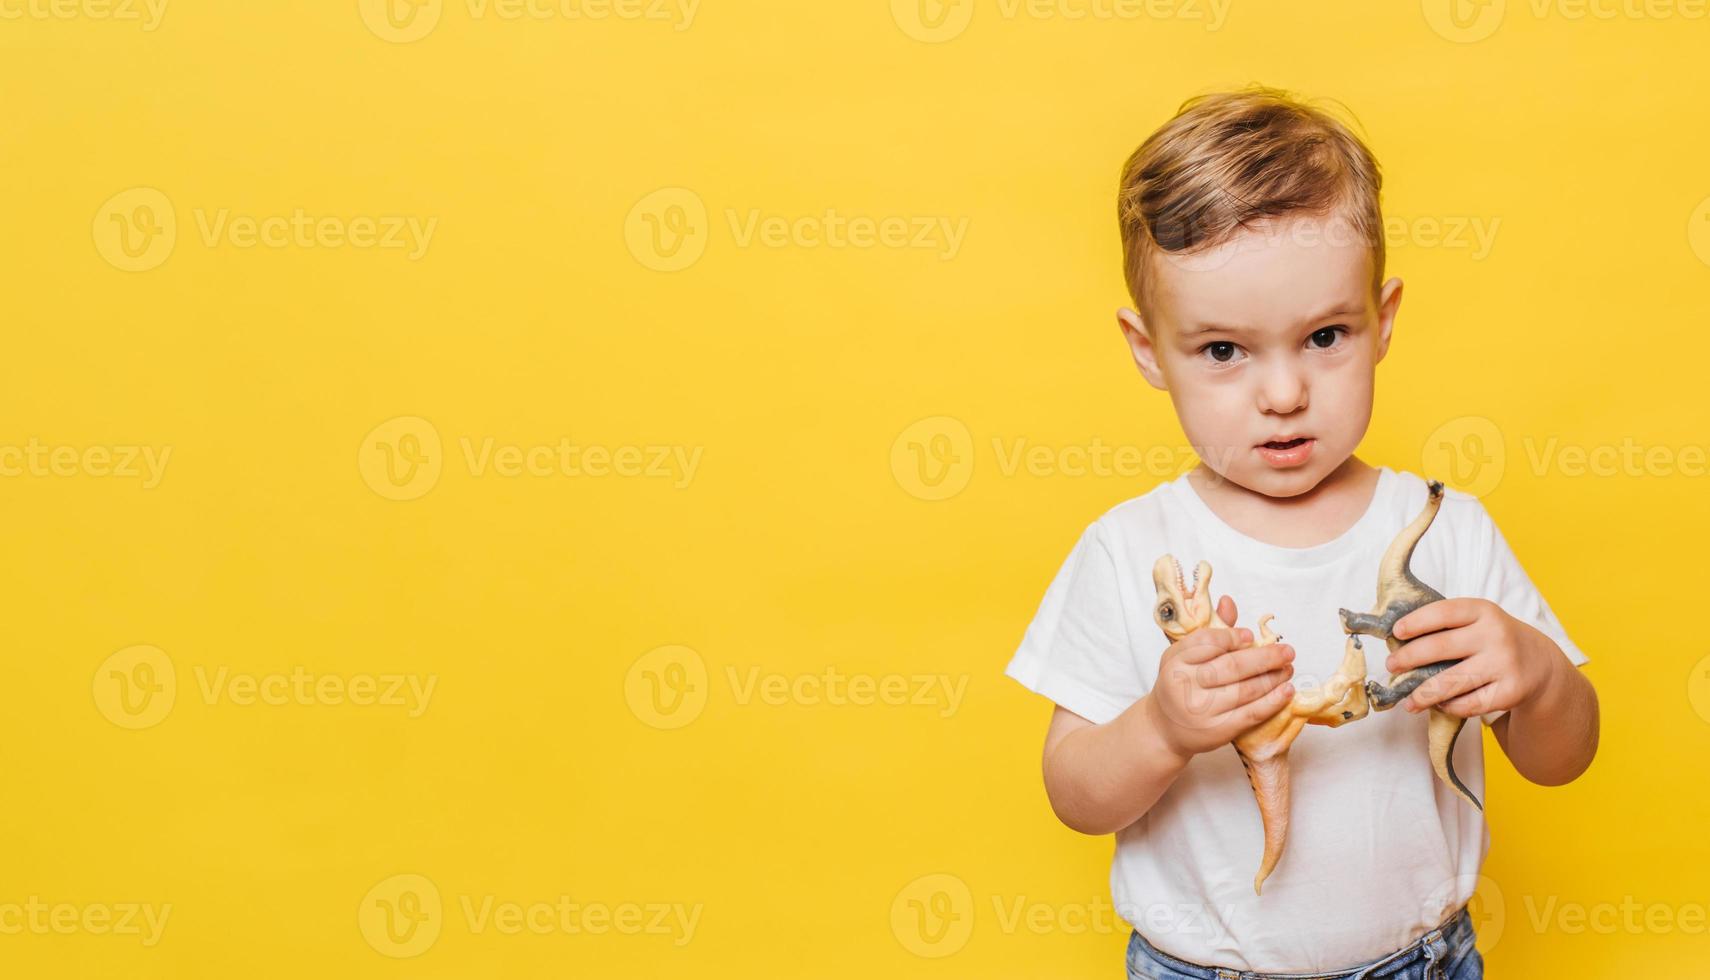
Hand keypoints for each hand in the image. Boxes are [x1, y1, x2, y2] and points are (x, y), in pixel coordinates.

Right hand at [1144, 595, 1295, 759]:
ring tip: (1288, 669)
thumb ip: (1210, 631)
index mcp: (1174, 661)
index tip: (1251, 636)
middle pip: (1230, 666)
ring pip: (1244, 690)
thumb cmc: (1180, 685)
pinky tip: (1286, 691)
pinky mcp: (1217, 731)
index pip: (1206, 642)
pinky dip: (1272, 702)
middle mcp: (1184, 684)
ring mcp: (1200, 710)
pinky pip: (1251, 714)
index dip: (1232, 637)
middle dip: (1264, 657)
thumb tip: (1228, 602)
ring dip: (1273, 678)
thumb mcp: (1185, 657)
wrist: (1165, 728)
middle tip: (1287, 651)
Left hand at [1390, 598, 1559, 717]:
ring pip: (1451, 682)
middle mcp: (1495, 635)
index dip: (1415, 622)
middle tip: (1391, 666)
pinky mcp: (1510, 692)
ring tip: (1407, 700)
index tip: (1396, 633)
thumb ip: (1445, 626)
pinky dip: (1449, 706)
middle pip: (1440, 647)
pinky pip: (1468, 704)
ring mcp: (1504, 664)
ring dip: (1422, 693)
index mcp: (1482, 611)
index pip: (1443, 613)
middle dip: (1409, 658)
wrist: (1540, 662)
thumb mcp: (1477, 620)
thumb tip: (1396, 642)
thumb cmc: (1492, 639)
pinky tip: (1440, 705)